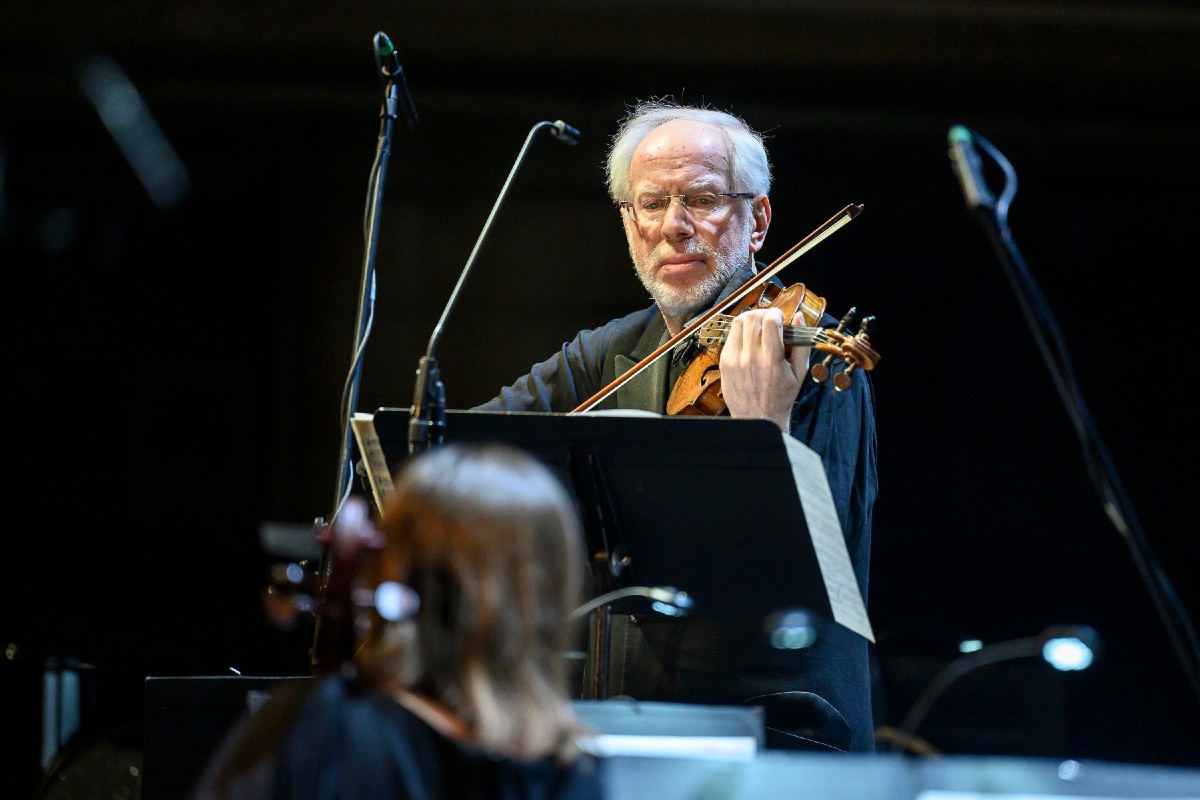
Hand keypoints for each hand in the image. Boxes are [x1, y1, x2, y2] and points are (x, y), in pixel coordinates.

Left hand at [718, 306, 810, 431]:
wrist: (758, 418)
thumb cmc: (781, 397)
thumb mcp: (800, 372)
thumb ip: (802, 343)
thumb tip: (800, 317)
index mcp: (771, 359)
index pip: (770, 320)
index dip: (776, 313)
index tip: (780, 318)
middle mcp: (750, 357)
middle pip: (752, 317)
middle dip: (763, 313)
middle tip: (769, 320)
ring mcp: (734, 359)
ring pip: (738, 323)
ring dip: (750, 320)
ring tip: (758, 327)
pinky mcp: (724, 362)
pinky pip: (730, 337)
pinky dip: (740, 333)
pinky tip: (748, 340)